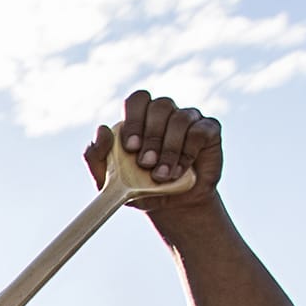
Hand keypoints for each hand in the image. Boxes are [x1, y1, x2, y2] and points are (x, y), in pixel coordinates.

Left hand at [85, 89, 221, 212]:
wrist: (170, 205)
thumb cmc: (137, 188)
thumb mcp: (109, 180)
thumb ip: (96, 156)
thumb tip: (102, 129)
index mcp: (140, 118)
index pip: (137, 100)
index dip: (134, 119)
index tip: (130, 147)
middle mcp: (165, 113)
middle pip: (160, 106)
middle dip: (151, 137)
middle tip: (145, 164)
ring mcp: (189, 119)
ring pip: (181, 119)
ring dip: (169, 150)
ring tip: (161, 176)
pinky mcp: (209, 131)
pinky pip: (200, 131)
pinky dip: (188, 153)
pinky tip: (179, 172)